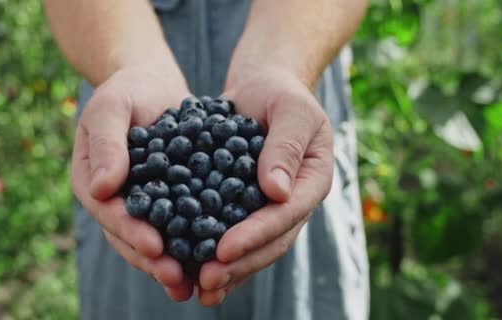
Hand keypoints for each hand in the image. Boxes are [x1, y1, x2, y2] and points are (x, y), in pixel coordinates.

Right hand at [70, 66, 193, 301]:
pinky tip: (214, 258)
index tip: (154, 246)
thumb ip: (106, 144)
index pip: (108, 213)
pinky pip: (179, 225)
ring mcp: (140, 203)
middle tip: (176, 278)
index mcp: (91, 182)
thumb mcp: (112, 107)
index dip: (130, 231)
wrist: (152, 84)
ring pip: (154, 239)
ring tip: (195, 285)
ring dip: (173, 263)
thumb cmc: (127, 89)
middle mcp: (113, 200)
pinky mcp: (168, 200)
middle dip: (153, 260)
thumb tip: (99, 190)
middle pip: (130, 236)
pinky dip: (192, 243)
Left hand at [196, 66, 333, 305]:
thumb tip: (275, 193)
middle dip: (239, 263)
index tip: (224, 249)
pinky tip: (191, 271)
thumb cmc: (280, 94)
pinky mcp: (244, 206)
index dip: (256, 235)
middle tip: (207, 280)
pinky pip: (231, 232)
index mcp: (310, 182)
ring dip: (228, 270)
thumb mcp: (290, 109)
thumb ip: (285, 147)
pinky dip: (214, 253)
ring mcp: (268, 208)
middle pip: (270, 242)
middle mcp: (291, 202)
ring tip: (199, 288)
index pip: (285, 215)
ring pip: (252, 247)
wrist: (262, 89)